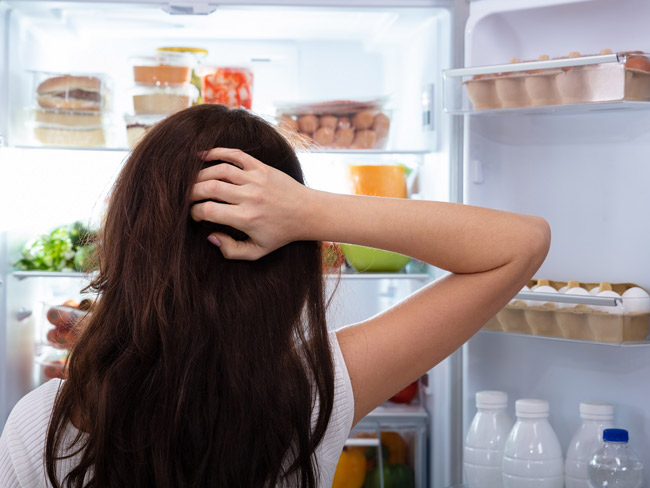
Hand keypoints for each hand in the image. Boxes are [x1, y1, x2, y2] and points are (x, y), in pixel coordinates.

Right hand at [190, 148, 310, 259]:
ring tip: (193, 182)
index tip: (195, 215)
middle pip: (209, 187)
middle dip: (191, 192)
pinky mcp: (261, 167)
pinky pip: (235, 155)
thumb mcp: (258, 251)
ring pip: (219, 170)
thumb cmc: (280, 233)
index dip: (194, 212)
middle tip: (187, 198)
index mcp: (246, 218)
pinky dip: (217, 152)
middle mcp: (250, 197)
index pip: (208, 210)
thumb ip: (232, 250)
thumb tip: (211, 236)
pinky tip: (203, 155)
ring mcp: (256, 179)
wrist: (307, 213)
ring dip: (200, 174)